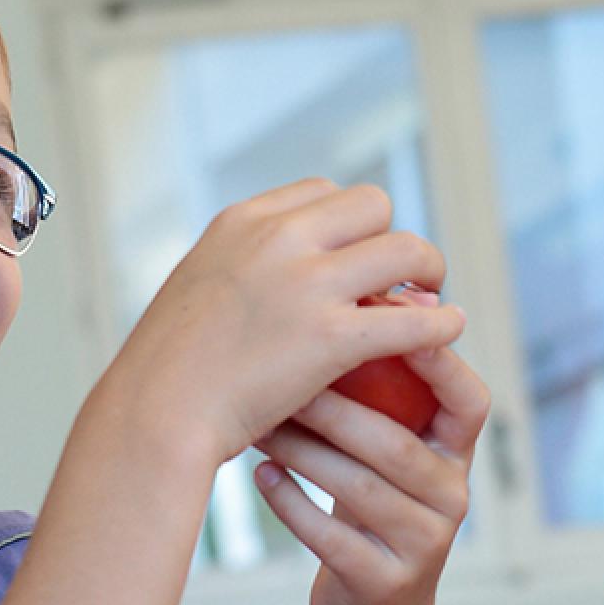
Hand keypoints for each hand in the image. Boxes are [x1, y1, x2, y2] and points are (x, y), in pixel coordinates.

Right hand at [107, 181, 462, 468]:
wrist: (154, 413)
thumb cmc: (167, 370)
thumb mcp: (195, 290)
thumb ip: (239, 272)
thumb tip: (279, 282)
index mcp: (243, 222)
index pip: (321, 192)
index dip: (349, 225)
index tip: (356, 257)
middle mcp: (278, 238)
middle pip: (372, 205)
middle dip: (392, 238)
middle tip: (403, 278)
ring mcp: (308, 284)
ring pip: (406, 249)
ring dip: (428, 272)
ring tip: (433, 300)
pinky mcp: (332, 337)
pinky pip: (412, 318)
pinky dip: (440, 324)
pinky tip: (449, 333)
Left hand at [251, 326, 488, 604]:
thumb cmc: (371, 506)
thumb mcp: (390, 452)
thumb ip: (383, 396)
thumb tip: (341, 303)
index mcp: (457, 455)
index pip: (468, 402)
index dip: (438, 364)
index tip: (392, 321)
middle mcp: (451, 498)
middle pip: (394, 445)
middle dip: (335, 408)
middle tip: (281, 376)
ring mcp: (422, 545)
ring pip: (359, 489)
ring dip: (303, 452)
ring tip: (261, 424)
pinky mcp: (384, 583)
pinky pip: (331, 536)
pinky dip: (290, 503)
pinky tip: (262, 474)